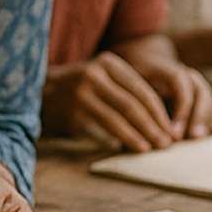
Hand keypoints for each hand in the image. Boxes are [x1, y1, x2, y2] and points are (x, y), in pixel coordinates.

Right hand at [42, 52, 192, 150]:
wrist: (39, 94)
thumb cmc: (80, 90)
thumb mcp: (102, 78)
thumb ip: (126, 91)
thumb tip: (160, 120)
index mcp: (108, 63)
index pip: (142, 90)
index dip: (160, 112)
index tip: (172, 129)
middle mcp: (95, 75)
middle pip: (133, 104)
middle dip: (154, 126)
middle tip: (168, 142)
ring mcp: (82, 93)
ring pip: (120, 118)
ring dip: (141, 135)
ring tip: (154, 148)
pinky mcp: (74, 112)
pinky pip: (104, 129)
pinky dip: (123, 139)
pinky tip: (134, 147)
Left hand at [138, 56, 211, 139]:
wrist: (146, 64)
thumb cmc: (135, 79)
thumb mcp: (131, 84)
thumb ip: (136, 101)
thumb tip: (136, 133)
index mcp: (167, 69)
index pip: (180, 82)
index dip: (181, 108)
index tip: (175, 131)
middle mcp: (186, 75)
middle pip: (199, 92)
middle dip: (197, 115)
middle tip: (192, 136)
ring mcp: (197, 83)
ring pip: (208, 98)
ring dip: (205, 118)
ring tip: (198, 137)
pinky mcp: (202, 94)